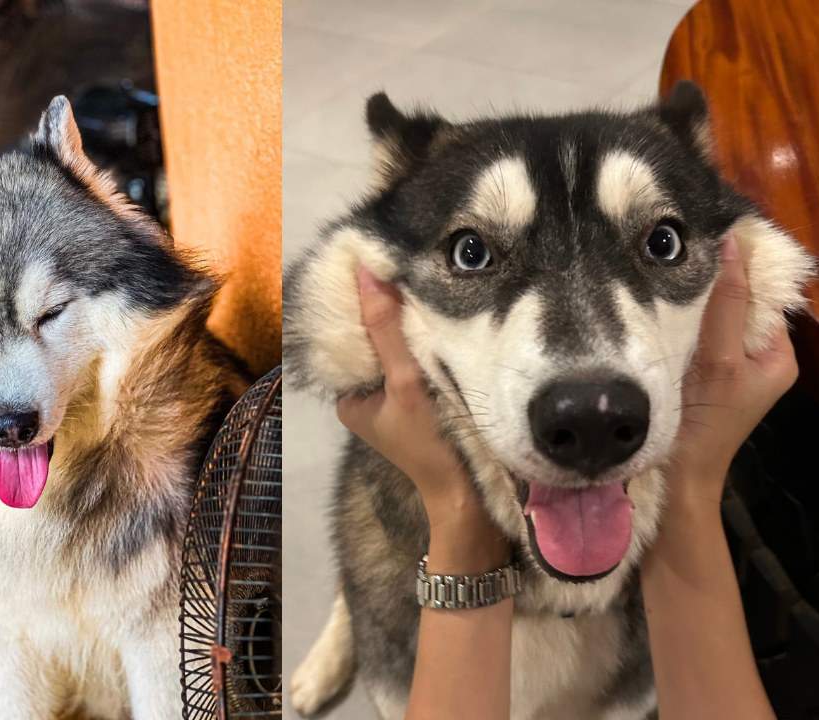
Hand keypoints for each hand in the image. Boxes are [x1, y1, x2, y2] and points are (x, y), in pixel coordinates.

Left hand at [336, 267, 505, 569]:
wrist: (471, 497)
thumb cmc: (430, 444)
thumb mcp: (404, 383)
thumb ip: (386, 331)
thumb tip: (366, 273)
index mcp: (347, 397)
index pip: (347, 338)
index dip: (360, 303)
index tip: (376, 262)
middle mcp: (366, 397)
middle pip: (373, 341)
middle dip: (387, 311)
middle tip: (404, 264)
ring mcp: (395, 400)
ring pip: (397, 349)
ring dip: (410, 324)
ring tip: (425, 281)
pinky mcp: (422, 401)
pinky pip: (417, 361)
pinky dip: (426, 341)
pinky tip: (442, 315)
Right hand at [668, 234, 797, 504]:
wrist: (674, 479)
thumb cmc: (703, 423)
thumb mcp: (720, 359)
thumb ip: (727, 305)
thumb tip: (733, 245)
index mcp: (777, 356)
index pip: (763, 295)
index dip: (739, 269)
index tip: (703, 241)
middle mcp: (757, 361)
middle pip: (737, 306)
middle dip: (710, 287)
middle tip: (673, 264)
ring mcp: (727, 371)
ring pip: (713, 322)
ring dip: (690, 307)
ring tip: (661, 285)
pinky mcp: (699, 379)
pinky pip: (695, 340)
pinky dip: (678, 327)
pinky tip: (656, 317)